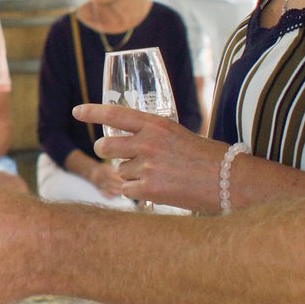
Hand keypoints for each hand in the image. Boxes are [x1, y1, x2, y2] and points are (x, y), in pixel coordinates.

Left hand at [77, 100, 221, 211]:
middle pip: (106, 145)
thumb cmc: (208, 157)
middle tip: (119, 154)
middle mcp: (148, 142)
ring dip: (132, 174)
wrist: (228, 181)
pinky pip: (128, 189)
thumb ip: (153, 135)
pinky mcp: (148, 188)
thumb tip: (131, 141)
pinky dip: (138, 191)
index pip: (116, 114)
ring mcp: (146, 166)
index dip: (93, 112)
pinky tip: (158, 189)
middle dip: (108, 151)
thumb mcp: (178, 134)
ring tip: (159, 175)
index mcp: (157, 124)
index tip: (76, 111)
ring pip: (121, 170)